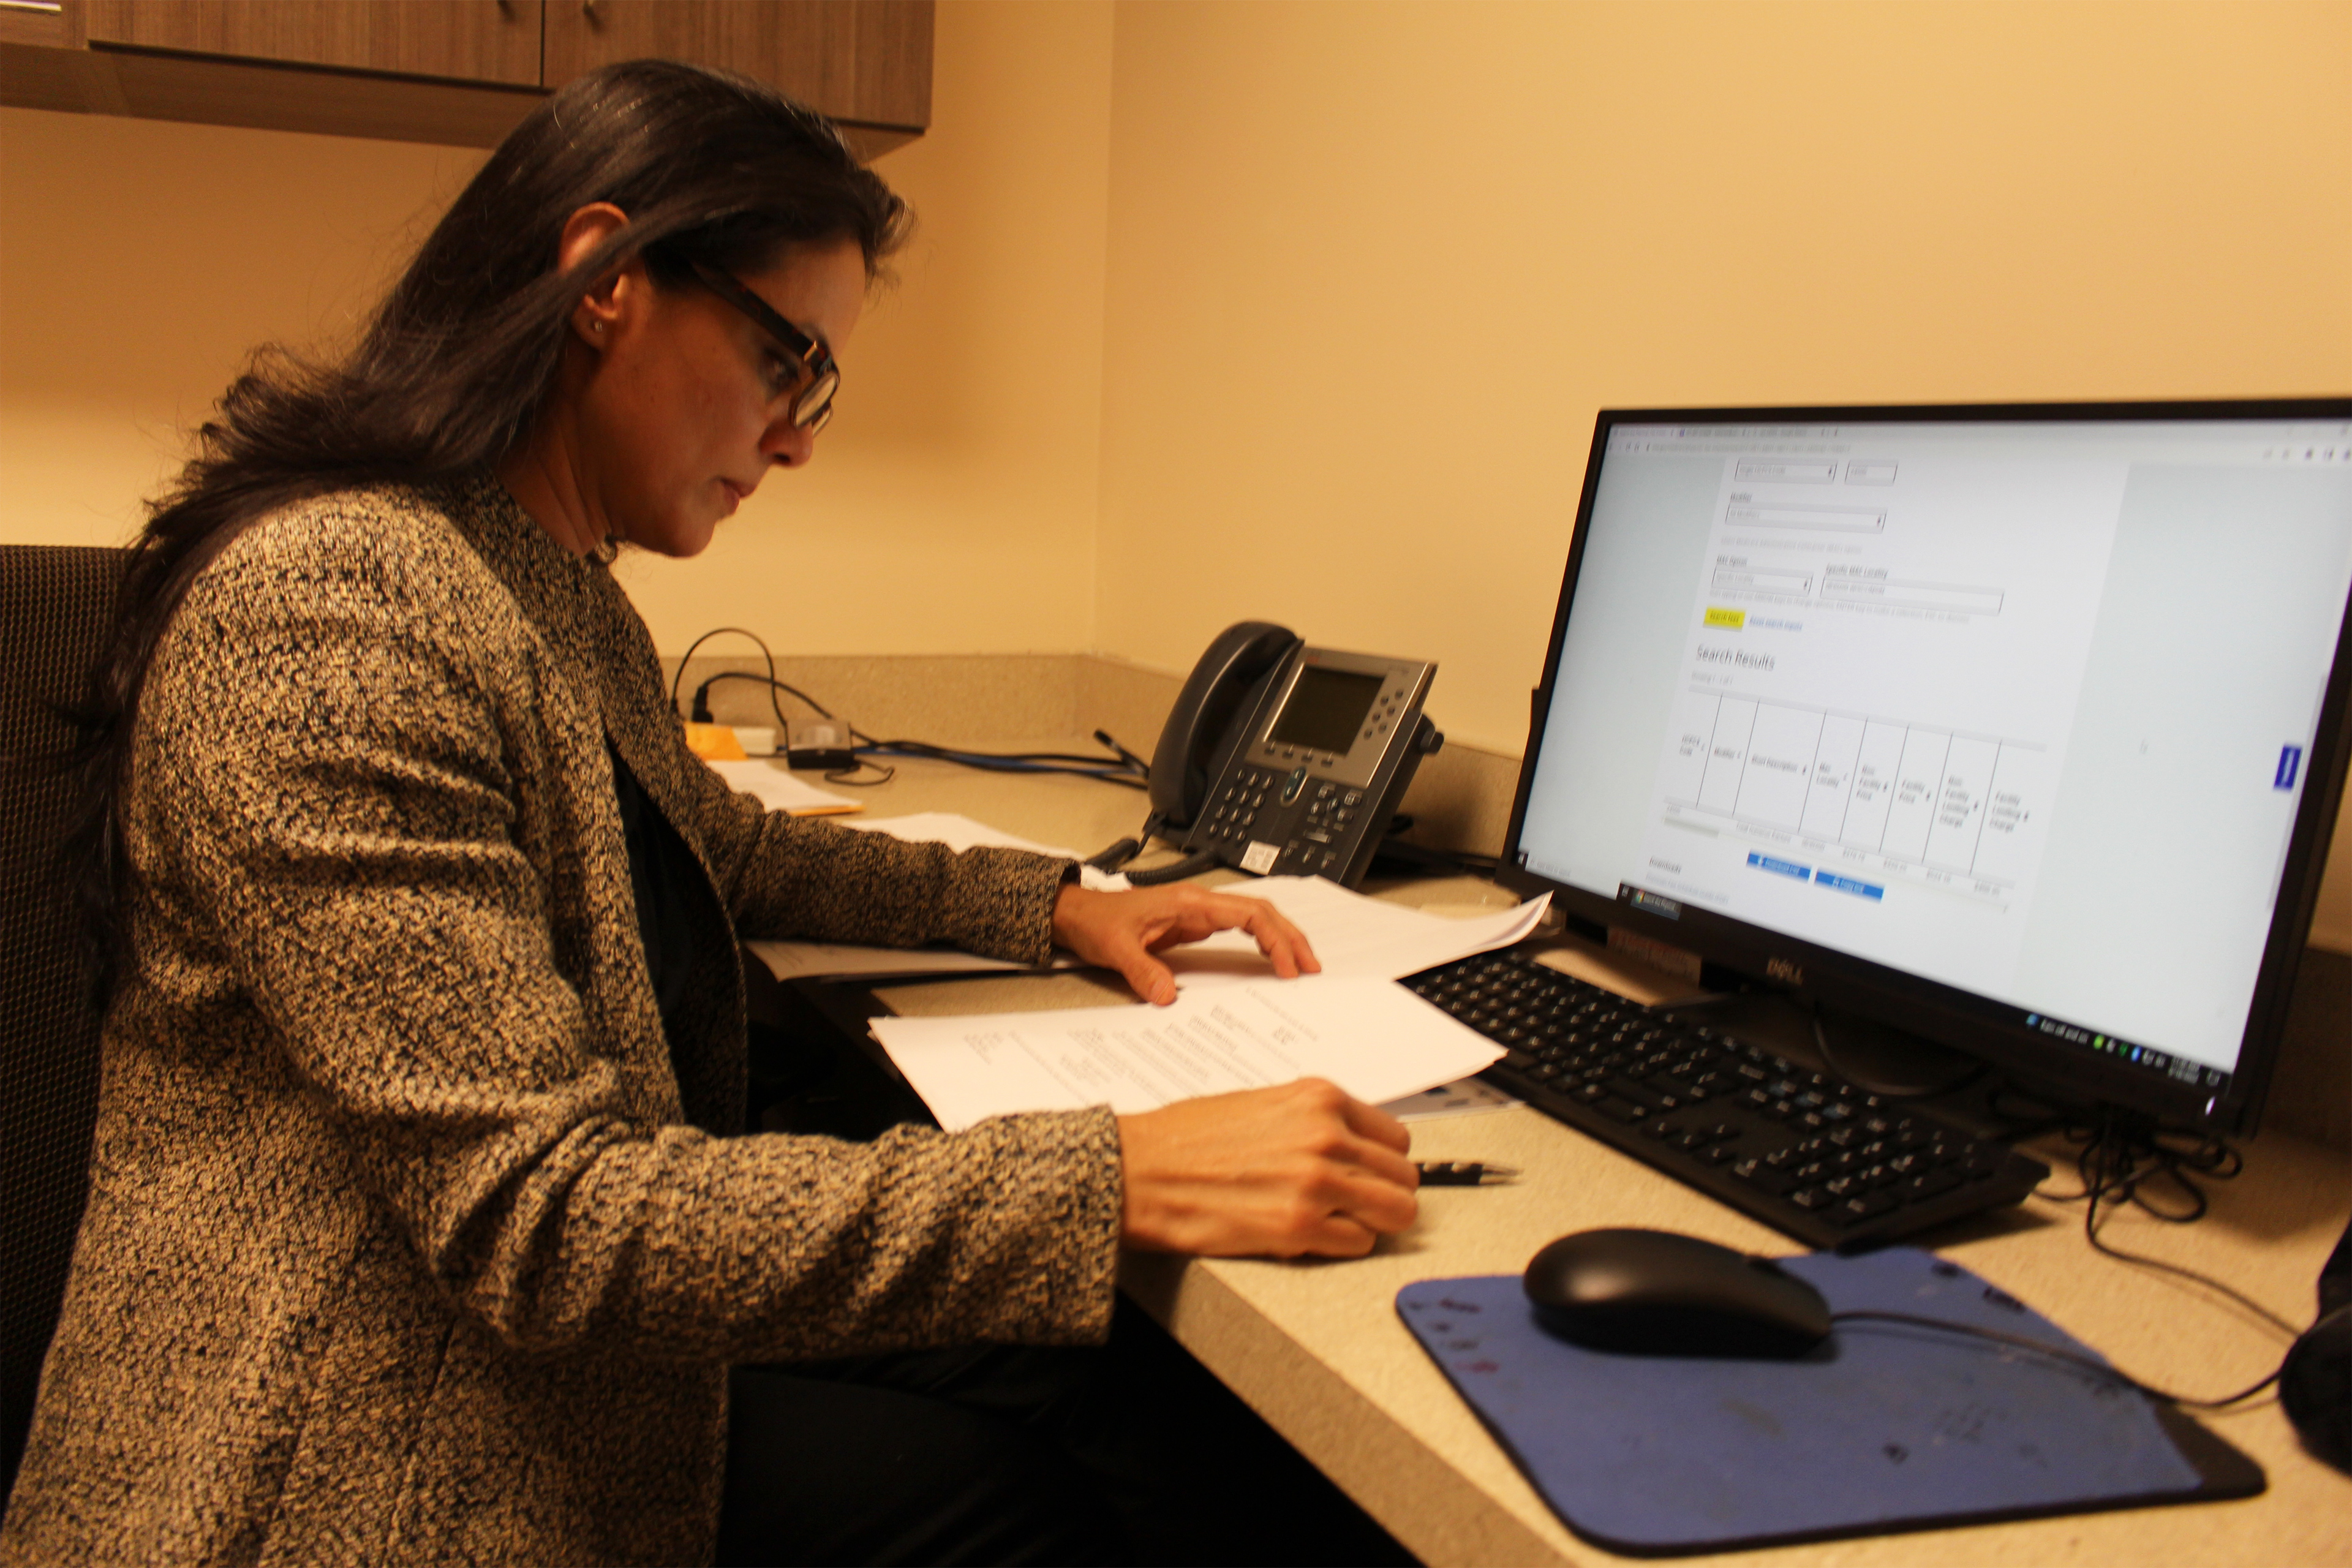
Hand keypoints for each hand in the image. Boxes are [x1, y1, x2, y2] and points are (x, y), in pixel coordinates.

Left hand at [1050, 881, 1318, 1004]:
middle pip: (1262, 911)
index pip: (1248, 913)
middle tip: (1311, 967)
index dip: (1274, 938)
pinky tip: (1271, 959)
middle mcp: (1200, 904)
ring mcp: (1199, 913)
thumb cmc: (1098, 922)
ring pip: (1255, 918)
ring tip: (1301, 965)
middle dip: (1291, 937)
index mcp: (1189, 903)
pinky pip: (1240, 929)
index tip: (1287, 966)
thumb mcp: (1115, 949)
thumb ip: (1142, 971)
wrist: (1080, 915)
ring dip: (1281, 938)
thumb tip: (1168, 997)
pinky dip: (1262, 942)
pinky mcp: (1195, 925)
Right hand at [1117, 1080, 1417, 1256]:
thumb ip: (1315, 1120)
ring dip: (1373, 1222)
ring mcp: (1317, 1182)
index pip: (1396, 1137)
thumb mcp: (1264, 1103)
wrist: (1140, 1170)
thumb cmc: (1187, 1138)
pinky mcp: (1299, 1227)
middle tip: (1359, 1205)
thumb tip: (1353, 1145)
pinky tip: (1312, 1236)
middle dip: (1385, 1194)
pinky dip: (1342, 1246)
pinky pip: (1359, 1244)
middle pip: (1404, 1178)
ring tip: (1341, 1223)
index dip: (1382, 1161)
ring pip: (1396, 1212)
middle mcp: (1326, 1136)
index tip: (1370, 1173)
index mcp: (1319, 1099)